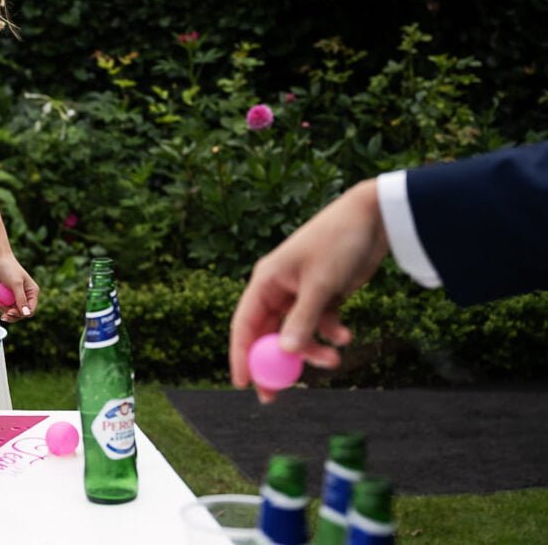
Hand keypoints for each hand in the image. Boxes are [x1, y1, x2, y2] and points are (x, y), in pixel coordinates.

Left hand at [0, 254, 38, 322]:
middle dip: (13, 315)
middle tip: (5, 314)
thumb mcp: (16, 283)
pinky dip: (1, 307)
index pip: (31, 310)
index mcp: (32, 292)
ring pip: (13, 312)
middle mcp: (25, 296)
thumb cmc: (8, 268)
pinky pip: (5, 307)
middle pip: (22, 314)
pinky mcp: (6, 297)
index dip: (22, 314)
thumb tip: (26, 314)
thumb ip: (21, 299)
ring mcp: (15, 297)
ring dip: (5, 311)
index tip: (12, 311)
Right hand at [229, 179, 390, 402]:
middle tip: (279, 394)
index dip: (241, 355)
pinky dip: (330, 333)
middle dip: (276, 363)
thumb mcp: (320, 284)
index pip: (244, 323)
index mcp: (266, 281)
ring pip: (297, 333)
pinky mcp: (323, 296)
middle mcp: (278, 288)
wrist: (373, 219)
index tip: (243, 383)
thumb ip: (302, 320)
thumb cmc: (338, 243)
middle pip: (268, 333)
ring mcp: (300, 293)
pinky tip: (346, 334)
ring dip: (313, 349)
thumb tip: (287, 353)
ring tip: (336, 358)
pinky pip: (319, 325)